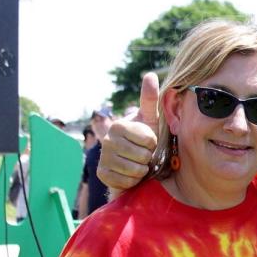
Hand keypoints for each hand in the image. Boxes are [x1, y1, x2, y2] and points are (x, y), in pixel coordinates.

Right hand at [97, 72, 158, 190]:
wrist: (134, 164)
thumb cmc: (145, 140)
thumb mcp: (151, 120)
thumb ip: (150, 100)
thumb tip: (150, 75)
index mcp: (119, 125)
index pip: (149, 139)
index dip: (154, 143)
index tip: (149, 142)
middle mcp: (107, 140)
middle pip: (142, 156)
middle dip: (149, 158)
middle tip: (144, 155)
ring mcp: (103, 158)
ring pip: (135, 170)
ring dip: (141, 170)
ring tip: (138, 163)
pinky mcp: (102, 174)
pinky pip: (126, 181)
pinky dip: (132, 180)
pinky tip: (130, 174)